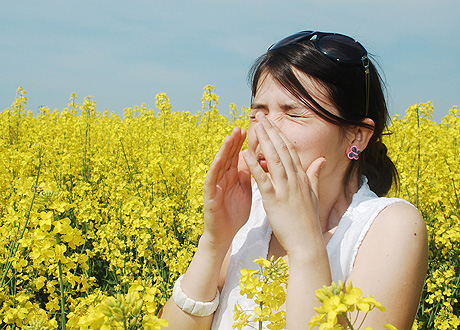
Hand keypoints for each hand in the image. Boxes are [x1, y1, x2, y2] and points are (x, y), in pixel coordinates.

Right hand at [202, 127, 251, 248]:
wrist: (225, 234)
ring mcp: (215, 185)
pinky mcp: (210, 196)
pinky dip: (215, 168)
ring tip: (229, 137)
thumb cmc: (235, 212)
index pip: (238, 155)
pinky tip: (219, 159)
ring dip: (224, 150)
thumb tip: (255, 159)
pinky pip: (211, 180)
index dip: (243, 143)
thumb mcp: (245, 190)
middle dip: (234, 142)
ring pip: (219, 164)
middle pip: (228, 156)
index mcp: (233, 176)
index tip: (252, 129)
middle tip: (240, 127)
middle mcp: (223, 177)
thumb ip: (248, 175)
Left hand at [242, 113, 324, 255]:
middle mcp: (294, 179)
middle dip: (271, 131)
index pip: (290, 150)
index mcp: (302, 177)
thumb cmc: (308, 221)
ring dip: (264, 141)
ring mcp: (285, 189)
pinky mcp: (274, 200)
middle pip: (282, 150)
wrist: (307, 242)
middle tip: (261, 116)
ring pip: (274, 159)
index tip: (272, 123)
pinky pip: (263, 179)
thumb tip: (321, 160)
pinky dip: (254, 165)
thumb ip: (314, 175)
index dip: (280, 135)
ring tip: (256, 127)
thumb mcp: (313, 195)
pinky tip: (245, 154)